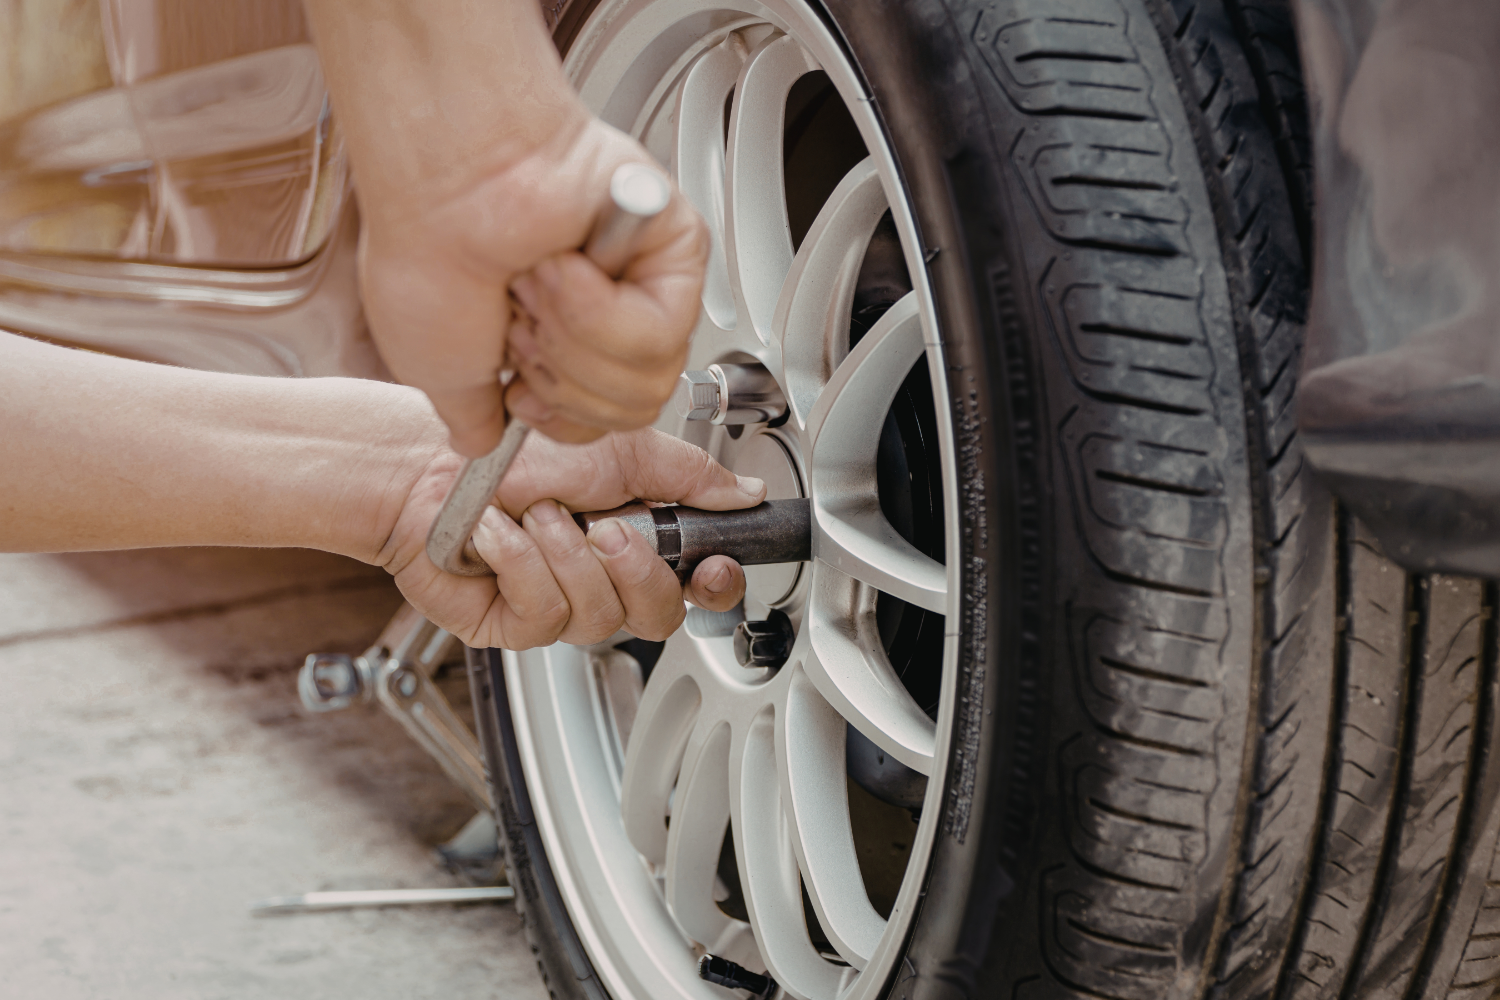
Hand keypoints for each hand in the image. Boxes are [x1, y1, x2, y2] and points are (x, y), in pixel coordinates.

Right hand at [361, 120, 707, 452]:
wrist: (444, 184)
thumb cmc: (433, 251)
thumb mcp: (440, 367)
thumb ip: (474, 414)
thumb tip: (482, 443)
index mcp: (565, 336)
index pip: (604, 422)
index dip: (561, 418)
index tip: (518, 387)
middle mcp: (612, 310)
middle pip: (633, 408)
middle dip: (563, 378)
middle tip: (522, 320)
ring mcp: (648, 281)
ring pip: (648, 378)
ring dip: (575, 341)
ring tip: (537, 284)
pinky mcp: (676, 249)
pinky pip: (656, 331)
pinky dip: (596, 311)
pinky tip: (564, 267)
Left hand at [376, 428, 765, 648]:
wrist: (428, 463)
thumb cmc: (513, 450)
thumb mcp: (619, 448)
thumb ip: (689, 474)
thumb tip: (745, 493)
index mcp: (637, 537)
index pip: (695, 586)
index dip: (713, 586)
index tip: (712, 565)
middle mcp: (601, 577)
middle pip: (657, 616)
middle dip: (635, 570)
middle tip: (604, 526)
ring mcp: (558, 607)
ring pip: (599, 617)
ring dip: (566, 555)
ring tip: (536, 513)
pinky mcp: (512, 627)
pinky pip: (543, 614)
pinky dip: (522, 564)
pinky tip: (499, 535)